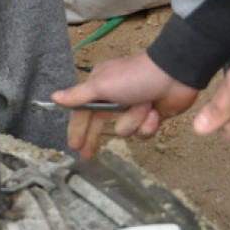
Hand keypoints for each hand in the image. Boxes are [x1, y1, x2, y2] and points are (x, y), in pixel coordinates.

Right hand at [50, 52, 198, 159]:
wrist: (175, 74)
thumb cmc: (135, 77)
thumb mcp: (101, 85)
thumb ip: (78, 95)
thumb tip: (54, 97)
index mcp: (100, 86)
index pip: (82, 111)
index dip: (77, 129)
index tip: (73, 145)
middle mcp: (114, 96)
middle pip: (100, 123)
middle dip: (95, 138)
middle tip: (87, 155)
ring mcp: (133, 107)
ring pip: (126, 130)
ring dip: (134, 120)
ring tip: (143, 106)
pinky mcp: (150, 116)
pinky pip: (143, 132)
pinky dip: (149, 123)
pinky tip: (155, 112)